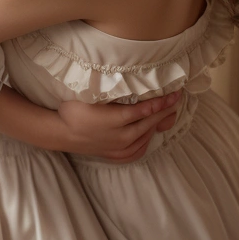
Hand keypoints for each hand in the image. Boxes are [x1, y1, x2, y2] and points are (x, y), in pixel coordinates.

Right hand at [57, 90, 182, 162]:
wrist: (61, 133)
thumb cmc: (74, 110)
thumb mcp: (91, 96)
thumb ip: (112, 92)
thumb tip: (130, 84)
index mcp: (116, 119)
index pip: (145, 110)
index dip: (161, 101)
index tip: (174, 93)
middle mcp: (122, 136)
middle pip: (149, 122)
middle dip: (165, 110)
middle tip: (177, 99)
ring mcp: (120, 148)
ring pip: (146, 135)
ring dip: (158, 123)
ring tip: (167, 112)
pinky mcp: (116, 156)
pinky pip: (139, 149)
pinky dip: (148, 139)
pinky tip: (151, 132)